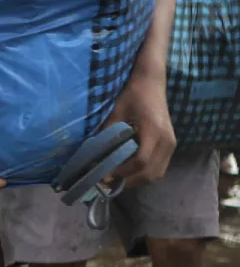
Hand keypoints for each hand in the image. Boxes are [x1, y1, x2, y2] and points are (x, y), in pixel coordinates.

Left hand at [106, 73, 174, 189]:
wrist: (151, 84)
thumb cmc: (132, 95)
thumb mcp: (116, 113)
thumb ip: (108, 135)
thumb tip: (94, 158)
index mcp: (154, 132)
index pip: (141, 161)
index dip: (122, 172)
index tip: (105, 175)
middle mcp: (167, 141)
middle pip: (151, 173)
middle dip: (129, 181)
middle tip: (108, 182)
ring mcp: (171, 144)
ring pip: (157, 173)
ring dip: (138, 180)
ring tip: (117, 179)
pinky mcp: (170, 145)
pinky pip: (160, 167)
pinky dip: (145, 173)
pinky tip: (129, 171)